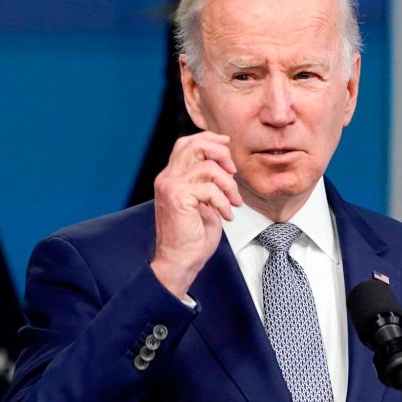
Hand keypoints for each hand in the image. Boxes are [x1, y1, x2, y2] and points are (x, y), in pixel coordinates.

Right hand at [150, 131, 242, 298]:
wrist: (179, 262)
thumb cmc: (191, 238)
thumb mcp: (203, 204)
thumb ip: (208, 183)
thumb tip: (225, 166)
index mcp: (171, 177)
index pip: (186, 144)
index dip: (209, 139)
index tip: (227, 147)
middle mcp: (167, 178)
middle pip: (194, 145)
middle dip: (220, 154)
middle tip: (233, 172)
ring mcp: (171, 187)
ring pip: (208, 167)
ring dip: (228, 185)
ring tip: (233, 202)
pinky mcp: (178, 198)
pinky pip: (210, 189)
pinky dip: (224, 202)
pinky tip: (226, 215)